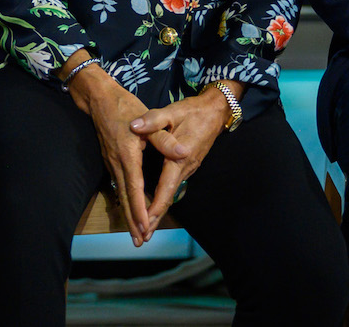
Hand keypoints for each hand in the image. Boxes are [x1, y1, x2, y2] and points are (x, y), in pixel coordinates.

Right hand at [68, 67, 155, 246]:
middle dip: (132, 221)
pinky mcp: (110, 160)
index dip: (139, 210)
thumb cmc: (125, 107)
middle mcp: (116, 163)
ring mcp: (111, 162)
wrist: (99, 98)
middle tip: (139, 242)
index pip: (135, 189)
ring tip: (135, 233)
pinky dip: (124, 201)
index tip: (145, 227)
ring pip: (120, 193)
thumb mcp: (148, 120)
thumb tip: (183, 153)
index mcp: (127, 156)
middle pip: (125, 198)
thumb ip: (165, 139)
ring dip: (127, 214)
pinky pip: (118, 186)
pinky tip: (128, 208)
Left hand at [127, 89, 233, 237]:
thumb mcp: (171, 112)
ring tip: (145, 228)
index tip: (146, 221)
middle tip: (143, 237)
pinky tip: (155, 206)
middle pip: (168, 197)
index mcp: (179, 158)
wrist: (214, 111)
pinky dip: (163, 199)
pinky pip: (173, 186)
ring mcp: (188, 168)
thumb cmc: (192, 111)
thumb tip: (134, 126)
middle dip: (155, 217)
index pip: (166, 187)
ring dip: (158, 211)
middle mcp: (185, 168)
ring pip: (171, 193)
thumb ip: (152, 120)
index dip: (155, 206)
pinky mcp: (188, 165)